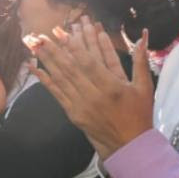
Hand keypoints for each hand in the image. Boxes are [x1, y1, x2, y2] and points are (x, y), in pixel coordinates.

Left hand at [27, 17, 153, 159]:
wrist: (129, 145)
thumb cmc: (139, 114)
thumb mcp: (144, 87)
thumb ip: (140, 60)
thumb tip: (143, 36)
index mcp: (111, 87)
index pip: (88, 63)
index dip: (73, 46)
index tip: (61, 32)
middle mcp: (93, 96)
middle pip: (69, 68)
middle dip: (54, 50)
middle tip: (40, 35)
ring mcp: (81, 106)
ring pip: (60, 79)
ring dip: (46, 61)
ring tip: (34, 46)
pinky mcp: (73, 114)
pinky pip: (56, 94)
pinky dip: (45, 80)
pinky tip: (35, 69)